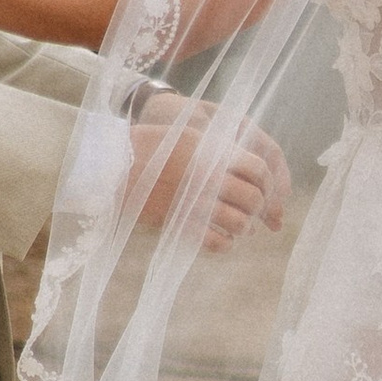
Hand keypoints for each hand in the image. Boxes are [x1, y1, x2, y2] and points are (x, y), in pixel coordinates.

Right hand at [131, 100, 289, 252]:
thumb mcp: (188, 136)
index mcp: (213, 154)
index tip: (265, 189)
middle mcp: (209, 179)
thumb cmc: (148, 146)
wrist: (112, 166)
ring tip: (239, 226)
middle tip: (252, 210)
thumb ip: (218, 149)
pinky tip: (223, 239)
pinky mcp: (182, 225)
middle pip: (253, 199)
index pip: (259, 169)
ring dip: (244, 227)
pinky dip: (225, 244)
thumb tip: (245, 162)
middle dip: (259, 208)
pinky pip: (217, 242)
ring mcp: (196, 203)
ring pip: (240, 223)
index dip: (268, 183)